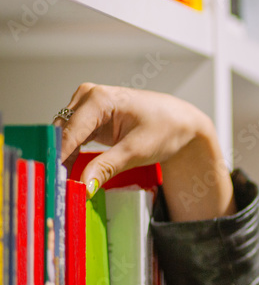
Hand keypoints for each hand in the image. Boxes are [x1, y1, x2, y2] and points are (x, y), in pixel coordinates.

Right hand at [54, 83, 234, 220]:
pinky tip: (70, 173)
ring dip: (62, 158)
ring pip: (64, 136)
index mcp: (98, 99)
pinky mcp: (91, 118)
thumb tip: (83, 186)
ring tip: (60, 183)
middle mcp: (87, 97)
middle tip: (55, 187)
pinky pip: (73, 138)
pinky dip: (72, 155)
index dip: (57, 158)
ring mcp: (87, 106)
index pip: (68, 133)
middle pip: (61, 133)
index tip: (51, 180)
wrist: (181, 122)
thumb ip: (106, 167)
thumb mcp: (136, 152)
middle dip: (57, 160)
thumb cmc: (165, 129)